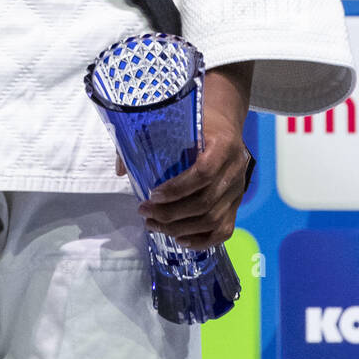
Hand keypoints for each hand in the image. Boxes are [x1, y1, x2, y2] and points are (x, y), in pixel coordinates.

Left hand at [122, 61, 254, 248]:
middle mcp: (236, 169)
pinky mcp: (237, 203)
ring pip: (213, 220)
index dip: (177, 188)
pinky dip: (202, 239)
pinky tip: (180, 239)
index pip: (203, 172)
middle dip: (172, 213)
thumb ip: (147, 138)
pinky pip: (224, 229)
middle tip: (145, 213)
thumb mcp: (177, 119)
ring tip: (155, 225)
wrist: (225, 122)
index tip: (153, 194)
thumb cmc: (197, 121)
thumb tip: (120, 170)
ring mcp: (238, 189)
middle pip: (206, 202)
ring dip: (181, 228)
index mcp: (223, 144)